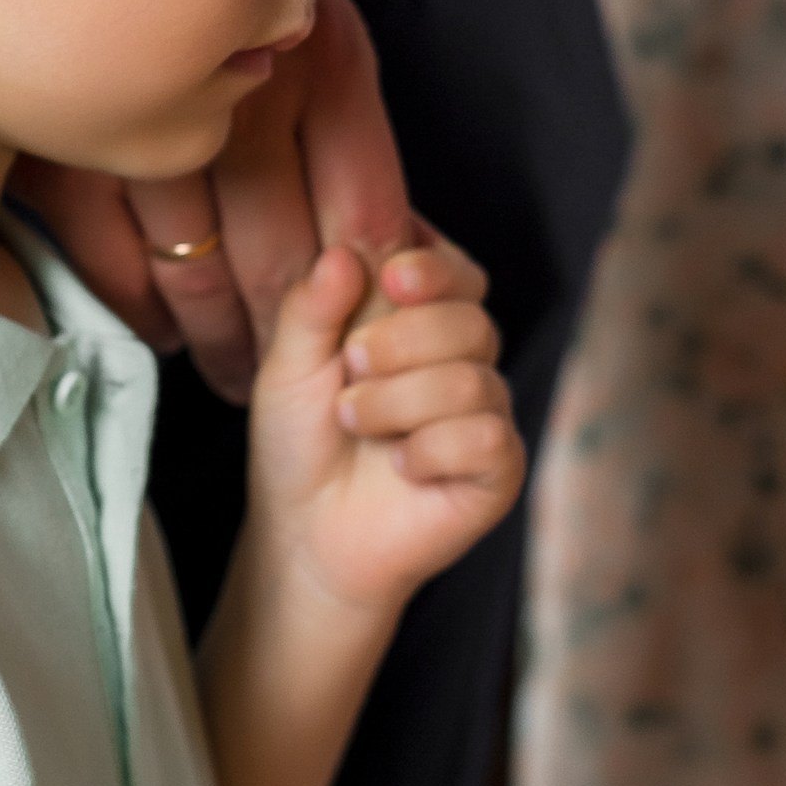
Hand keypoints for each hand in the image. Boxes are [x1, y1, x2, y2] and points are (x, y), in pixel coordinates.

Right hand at [12, 0, 411, 399]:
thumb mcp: (310, 40)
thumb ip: (353, 142)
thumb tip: (411, 258)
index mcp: (328, 51)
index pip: (370, 213)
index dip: (369, 296)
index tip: (365, 346)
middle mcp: (248, 76)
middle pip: (284, 257)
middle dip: (288, 336)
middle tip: (286, 378)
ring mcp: (148, 109)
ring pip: (200, 270)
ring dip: (218, 335)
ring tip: (232, 370)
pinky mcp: (67, 136)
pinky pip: (116, 257)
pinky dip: (141, 307)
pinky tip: (162, 327)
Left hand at [247, 238, 521, 621]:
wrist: (307, 534)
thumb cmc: (301, 443)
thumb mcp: (287, 367)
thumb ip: (312, 307)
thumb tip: (343, 251)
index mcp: (418, 318)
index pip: (455, 270)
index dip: (433, 266)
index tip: (391, 275)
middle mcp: (462, 356)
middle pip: (470, 317)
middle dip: (401, 340)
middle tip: (350, 369)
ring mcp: (485, 411)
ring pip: (472, 378)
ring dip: (398, 402)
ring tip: (355, 422)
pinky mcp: (498, 466)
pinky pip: (486, 437)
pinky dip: (430, 451)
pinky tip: (402, 467)